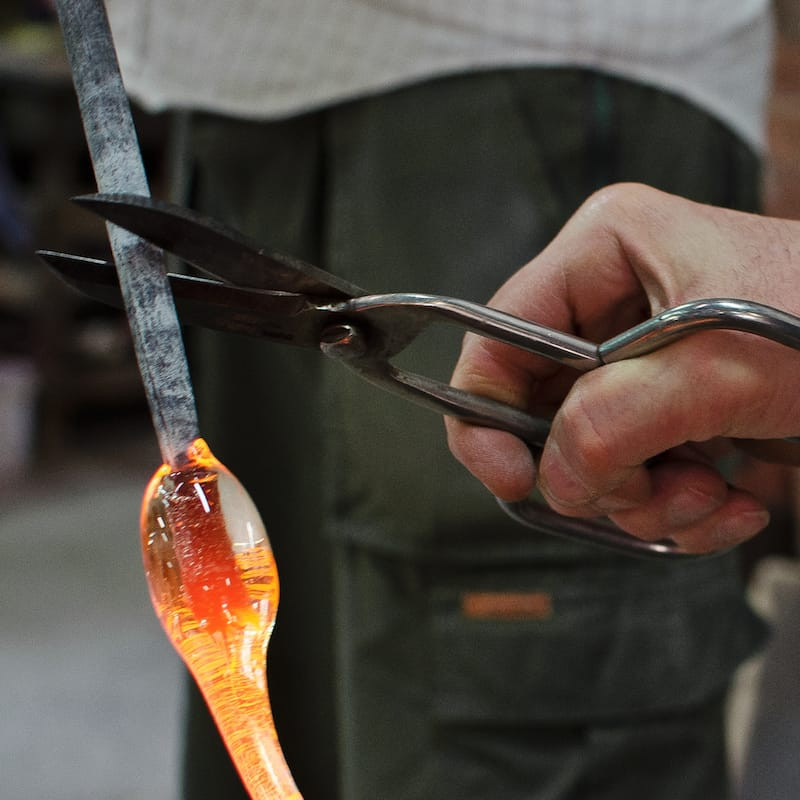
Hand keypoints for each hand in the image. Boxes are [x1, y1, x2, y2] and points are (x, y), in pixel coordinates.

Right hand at [446, 183, 799, 552]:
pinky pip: (633, 476)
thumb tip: (553, 476)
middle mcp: (611, 304)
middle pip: (540, 409)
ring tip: (705, 497)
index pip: (498, 335)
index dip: (485, 410)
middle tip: (649, 489)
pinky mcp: (670, 410)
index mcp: (605, 251)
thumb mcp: (722, 364)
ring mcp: (640, 363)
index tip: (510, 477)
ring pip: (586, 455)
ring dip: (642, 498)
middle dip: (592, 468)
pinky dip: (674, 509)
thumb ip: (615, 419)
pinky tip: (730, 505)